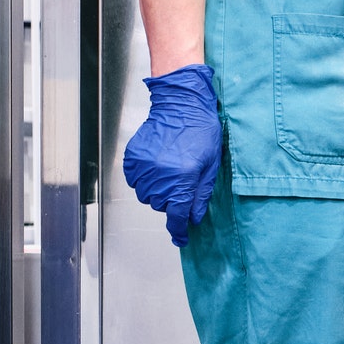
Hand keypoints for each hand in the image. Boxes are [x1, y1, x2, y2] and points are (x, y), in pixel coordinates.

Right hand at [124, 64, 223, 245]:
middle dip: (171, 202)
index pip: (177, 216)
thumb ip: (200, 195)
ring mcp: (144, 167)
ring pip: (146, 195)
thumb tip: (193, 216)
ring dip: (157, 192)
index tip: (180, 238)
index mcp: (183, 180)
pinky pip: (135, 180)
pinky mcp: (133, 158)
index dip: (179, 231)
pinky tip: (156, 167)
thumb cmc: (201, 132)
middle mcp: (161, 176)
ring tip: (168, 173)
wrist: (181, 105)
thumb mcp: (210, 166)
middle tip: (181, 184)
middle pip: (161, 206)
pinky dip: (144, 179)